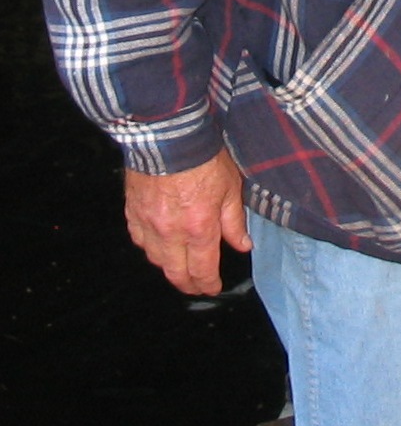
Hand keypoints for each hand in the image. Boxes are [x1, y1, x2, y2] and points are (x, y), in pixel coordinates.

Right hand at [124, 148, 250, 295]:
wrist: (168, 137)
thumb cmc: (203, 158)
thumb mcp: (230, 187)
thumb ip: (234, 221)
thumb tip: (242, 245)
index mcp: (199, 229)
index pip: (203, 270)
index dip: (208, 284)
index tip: (213, 288)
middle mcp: (171, 234)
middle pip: (176, 273)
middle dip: (188, 285)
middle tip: (196, 287)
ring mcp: (149, 225)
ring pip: (156, 260)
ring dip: (169, 267)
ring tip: (179, 266)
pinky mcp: (133, 213)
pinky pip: (140, 240)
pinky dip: (150, 247)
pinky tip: (157, 244)